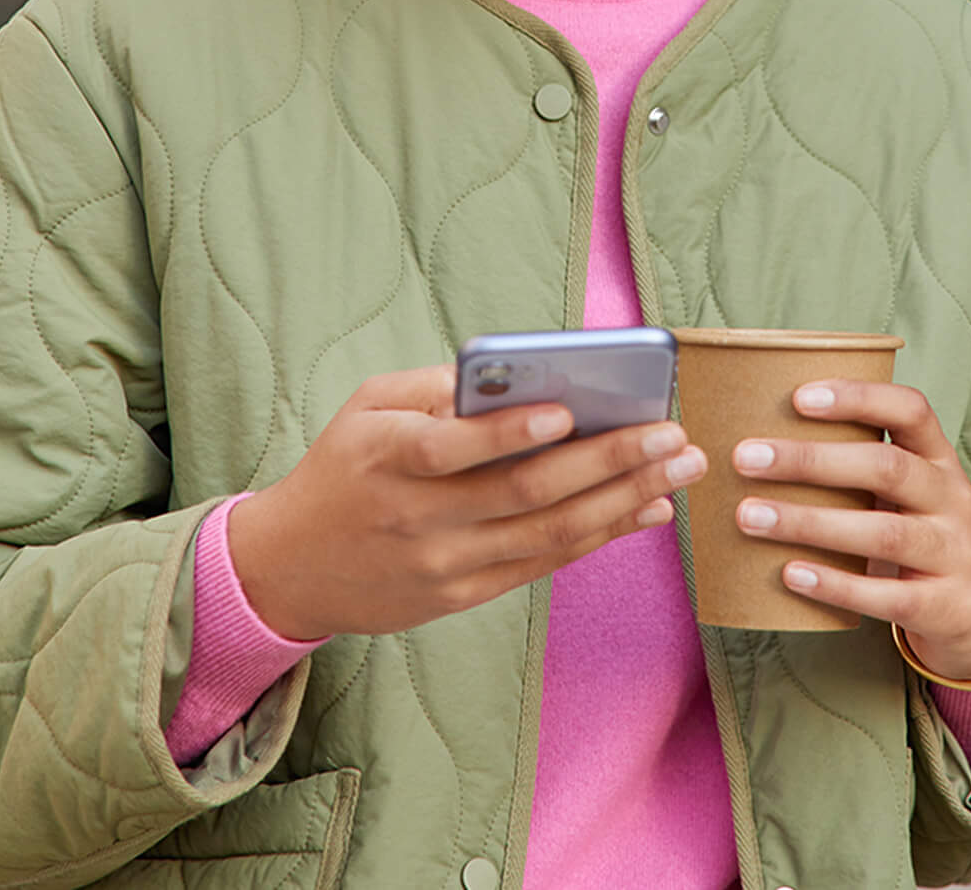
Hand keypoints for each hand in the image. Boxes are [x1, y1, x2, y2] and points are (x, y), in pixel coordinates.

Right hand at [225, 363, 707, 639]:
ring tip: (679, 470)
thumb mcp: (366, 408)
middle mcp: (418, 517)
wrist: (291, 567)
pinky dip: (600, 536)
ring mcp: (443, 564)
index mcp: (387, 457)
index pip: (452, 448)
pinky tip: (645, 509)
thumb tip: (519, 375)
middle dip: (610, 462)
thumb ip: (434, 389)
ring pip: (548, 535)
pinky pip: (542, 564)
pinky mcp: (460, 596)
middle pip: (525, 493)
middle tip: (673, 435)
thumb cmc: (342, 467)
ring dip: (624, 501)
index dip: (510, 432)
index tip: (569, 410)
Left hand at [730, 379, 970, 680]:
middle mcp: (952, 500)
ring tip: (750, 517)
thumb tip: (760, 445)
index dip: (859, 398)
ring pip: (883, 532)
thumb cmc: (924, 537)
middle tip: (746, 458)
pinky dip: (836, 584)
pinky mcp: (945, 607)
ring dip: (809, 522)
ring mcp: (954, 554)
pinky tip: (791, 574)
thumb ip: (857, 468)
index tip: (799, 396)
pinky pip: (888, 595)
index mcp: (938, 460)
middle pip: (886, 468)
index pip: (911, 410)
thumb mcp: (909, 494)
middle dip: (811, 460)